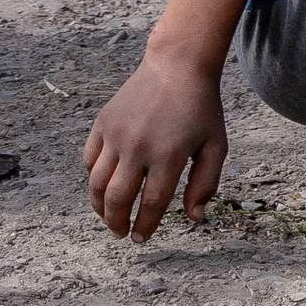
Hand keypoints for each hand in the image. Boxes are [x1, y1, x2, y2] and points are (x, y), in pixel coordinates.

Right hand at [82, 52, 229, 240]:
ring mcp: (116, 134)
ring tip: (108, 218)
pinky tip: (102, 188)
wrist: (176, 67)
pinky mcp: (102, 124)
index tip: (141, 238)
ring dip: (99, 208)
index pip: (153, 202)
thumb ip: (206, 183)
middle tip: (120, 234)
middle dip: (117, 223)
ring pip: (96, 184)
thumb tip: (193, 218)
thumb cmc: (201, 109)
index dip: (146, 226)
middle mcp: (138, 146)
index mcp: (169, 154)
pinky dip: (93, 179)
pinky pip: (89, 160)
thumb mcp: (216, 145)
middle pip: (118, 199)